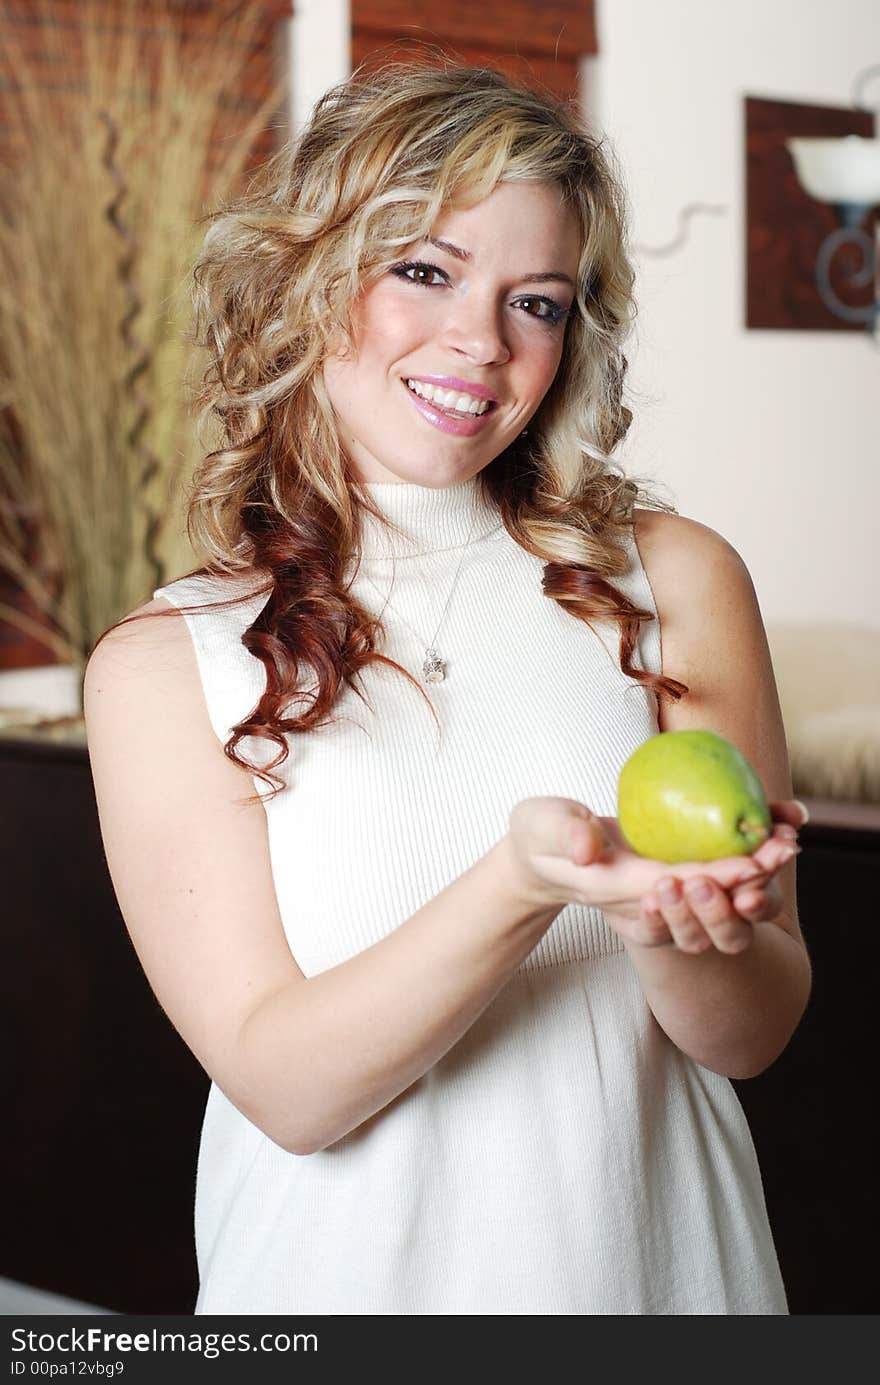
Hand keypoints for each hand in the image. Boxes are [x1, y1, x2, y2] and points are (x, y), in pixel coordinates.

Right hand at [505, 796, 804, 952]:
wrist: (541, 860)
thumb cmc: (538, 836)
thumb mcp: (539, 826)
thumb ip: (562, 833)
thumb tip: (588, 847)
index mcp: (615, 886)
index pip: (670, 886)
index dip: (712, 878)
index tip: (749, 862)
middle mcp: (645, 898)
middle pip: (704, 897)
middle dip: (749, 877)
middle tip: (785, 847)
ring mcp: (660, 894)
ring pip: (715, 895)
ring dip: (756, 873)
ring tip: (787, 841)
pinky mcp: (668, 881)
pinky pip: (712, 879)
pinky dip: (744, 862)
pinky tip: (769, 831)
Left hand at [635, 799, 805, 953]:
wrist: (633, 851)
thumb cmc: (687, 831)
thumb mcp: (720, 814)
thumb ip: (762, 813)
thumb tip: (798, 812)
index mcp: (744, 896)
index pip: (766, 902)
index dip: (766, 892)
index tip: (757, 872)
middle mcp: (718, 921)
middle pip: (734, 936)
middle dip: (721, 913)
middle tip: (701, 883)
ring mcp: (683, 930)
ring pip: (694, 941)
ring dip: (683, 915)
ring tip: (667, 885)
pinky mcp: (650, 931)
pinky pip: (652, 935)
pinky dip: (654, 920)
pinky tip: (649, 902)